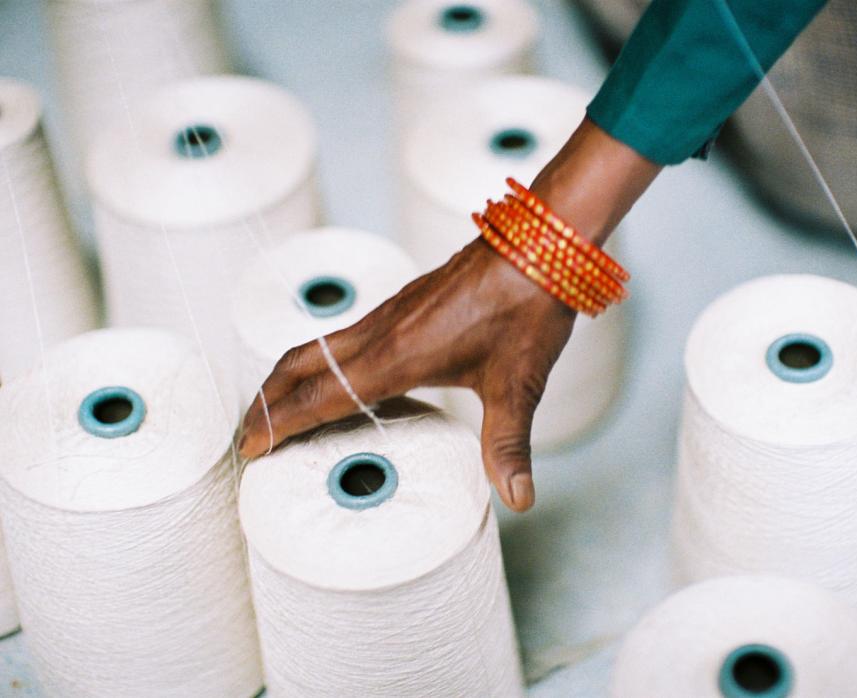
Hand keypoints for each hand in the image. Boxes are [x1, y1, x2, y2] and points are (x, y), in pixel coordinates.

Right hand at [238, 118, 660, 512]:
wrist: (540, 244)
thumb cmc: (526, 308)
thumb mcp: (516, 385)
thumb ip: (507, 445)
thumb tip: (518, 499)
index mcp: (396, 356)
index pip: (319, 395)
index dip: (280, 423)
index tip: (251, 447)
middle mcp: (381, 332)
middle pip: (300, 365)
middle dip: (267, 401)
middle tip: (249, 435)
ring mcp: (389, 314)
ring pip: (317, 347)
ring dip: (287, 378)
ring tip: (278, 410)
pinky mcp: (403, 305)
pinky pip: (342, 336)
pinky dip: (318, 362)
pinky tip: (336, 379)